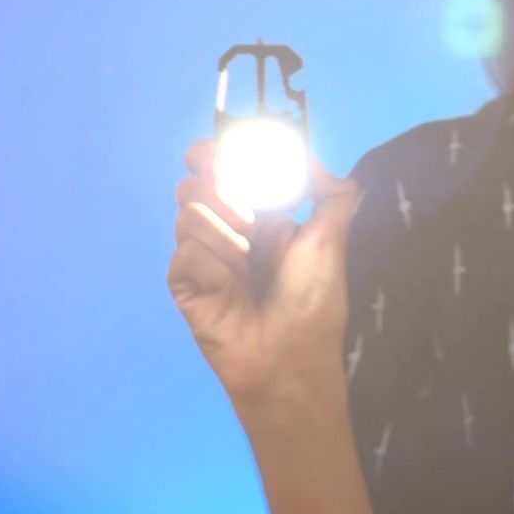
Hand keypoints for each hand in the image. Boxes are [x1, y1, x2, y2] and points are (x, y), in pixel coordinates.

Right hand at [166, 138, 360, 409]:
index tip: (213, 152)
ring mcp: (201, 256)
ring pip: (187, 213)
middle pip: (195, 184)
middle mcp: (225, 229)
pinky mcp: (183, 283)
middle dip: (221, 192)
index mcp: (258, 215)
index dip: (212, 154)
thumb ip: (330, 194)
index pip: (222, 169)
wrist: (290, 361)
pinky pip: (185, 252)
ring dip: (222, 232)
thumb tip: (314, 162)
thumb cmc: (312, 303)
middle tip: (247, 216)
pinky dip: (210, 266)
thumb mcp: (330, 241)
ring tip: (245, 261)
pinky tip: (228, 289)